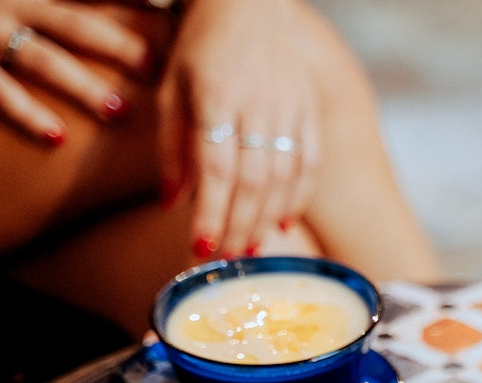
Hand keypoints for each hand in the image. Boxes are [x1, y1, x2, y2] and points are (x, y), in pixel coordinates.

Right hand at [0, 0, 155, 143]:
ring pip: (43, 60)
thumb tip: (141, 5)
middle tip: (157, 69)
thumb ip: (71, 4)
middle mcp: (12, 2)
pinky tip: (55, 137)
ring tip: (119, 112)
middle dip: (119, 46)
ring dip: (82, 87)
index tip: (169, 14)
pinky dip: (25, 113)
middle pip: (76, 24)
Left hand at [157, 0, 321, 258]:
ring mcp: (290, 106)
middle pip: (253, 180)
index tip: (200, 246)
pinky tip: (283, 220)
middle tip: (226, 258)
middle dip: (238, 225)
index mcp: (218, 95)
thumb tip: (172, 204)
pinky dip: (298, 196)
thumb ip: (172, 146)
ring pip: (283, 176)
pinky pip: (309, 161)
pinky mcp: (309, 108)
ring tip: (251, 248)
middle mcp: (258, 103)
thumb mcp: (172, 86)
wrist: (251, 0)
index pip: (216, 168)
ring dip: (266, 218)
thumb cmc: (202, 44)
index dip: (211, 212)